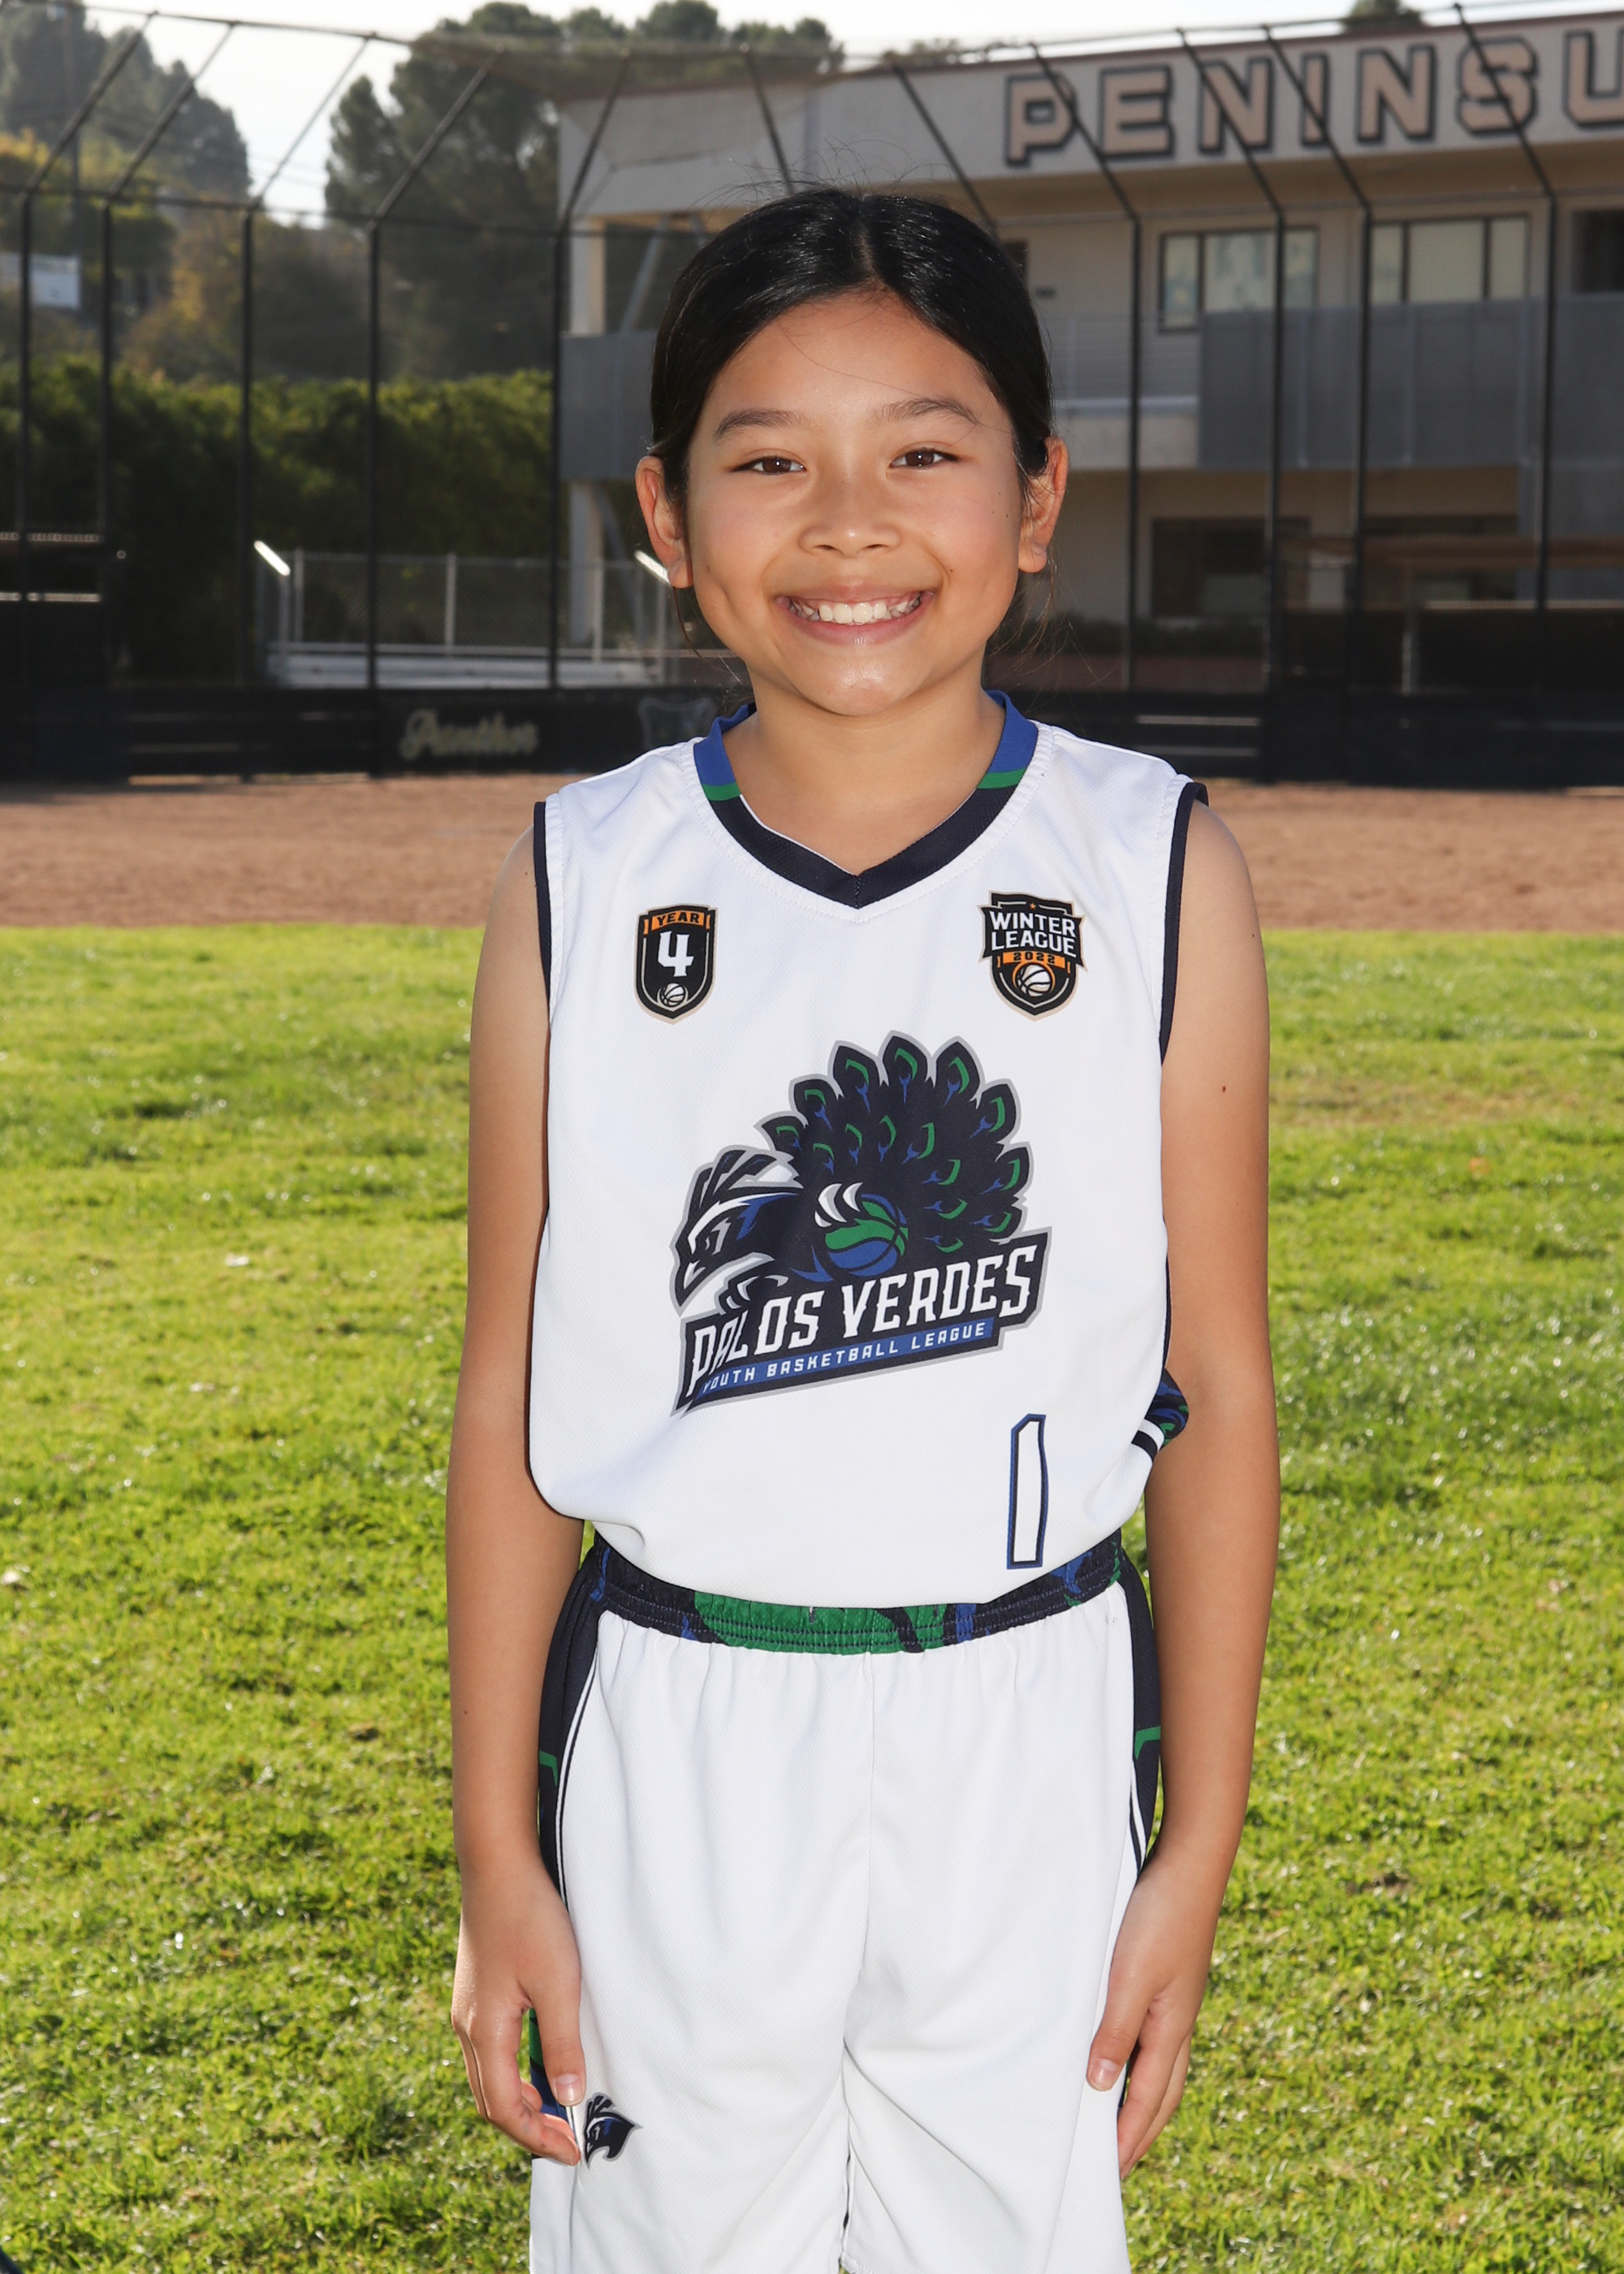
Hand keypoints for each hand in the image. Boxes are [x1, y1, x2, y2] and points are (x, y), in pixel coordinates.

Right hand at [452, 1856, 584, 2160]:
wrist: (496, 1863)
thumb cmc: (528, 1918)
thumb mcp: (558, 1983)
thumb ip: (561, 2043)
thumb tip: (566, 2097)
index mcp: (484, 2032)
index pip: (503, 2110)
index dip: (537, 2138)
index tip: (571, 2152)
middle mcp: (467, 2027)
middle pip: (491, 2100)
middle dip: (528, 2127)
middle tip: (568, 2138)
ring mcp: (468, 2008)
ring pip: (489, 2075)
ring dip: (522, 2099)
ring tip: (561, 2104)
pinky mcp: (476, 1991)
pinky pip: (491, 2049)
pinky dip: (516, 2069)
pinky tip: (543, 2059)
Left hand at [1087, 1846, 1224, 2176]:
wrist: (1190, 1865)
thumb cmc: (1160, 1918)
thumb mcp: (1130, 1977)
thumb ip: (1116, 2031)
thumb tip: (1101, 2087)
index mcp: (1172, 2030)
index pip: (1148, 2101)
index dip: (1128, 2138)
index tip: (1110, 2173)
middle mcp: (1178, 2023)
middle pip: (1161, 2095)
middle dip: (1140, 2132)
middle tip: (1118, 2165)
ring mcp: (1177, 2002)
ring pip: (1161, 2069)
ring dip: (1142, 2101)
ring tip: (1120, 2123)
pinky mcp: (1169, 1981)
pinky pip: (1156, 2040)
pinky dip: (1142, 2064)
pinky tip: (1127, 2056)